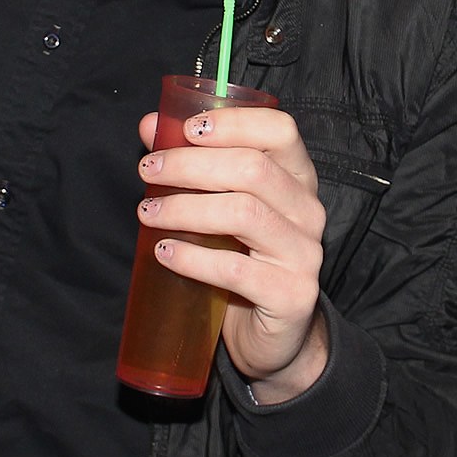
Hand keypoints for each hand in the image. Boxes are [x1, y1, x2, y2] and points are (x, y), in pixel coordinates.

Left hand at [135, 103, 327, 402]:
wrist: (271, 334)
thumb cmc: (242, 259)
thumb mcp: (219, 207)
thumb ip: (190, 163)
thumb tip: (150, 125)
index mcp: (297, 179)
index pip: (281, 131)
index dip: (235, 122)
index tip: (187, 130)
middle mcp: (308, 211)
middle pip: (254, 169)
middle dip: (191, 165)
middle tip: (147, 170)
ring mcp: (305, 254)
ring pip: (244, 213)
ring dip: (186, 209)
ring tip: (147, 214)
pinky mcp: (292, 295)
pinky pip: (236, 270)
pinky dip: (193, 259)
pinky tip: (164, 253)